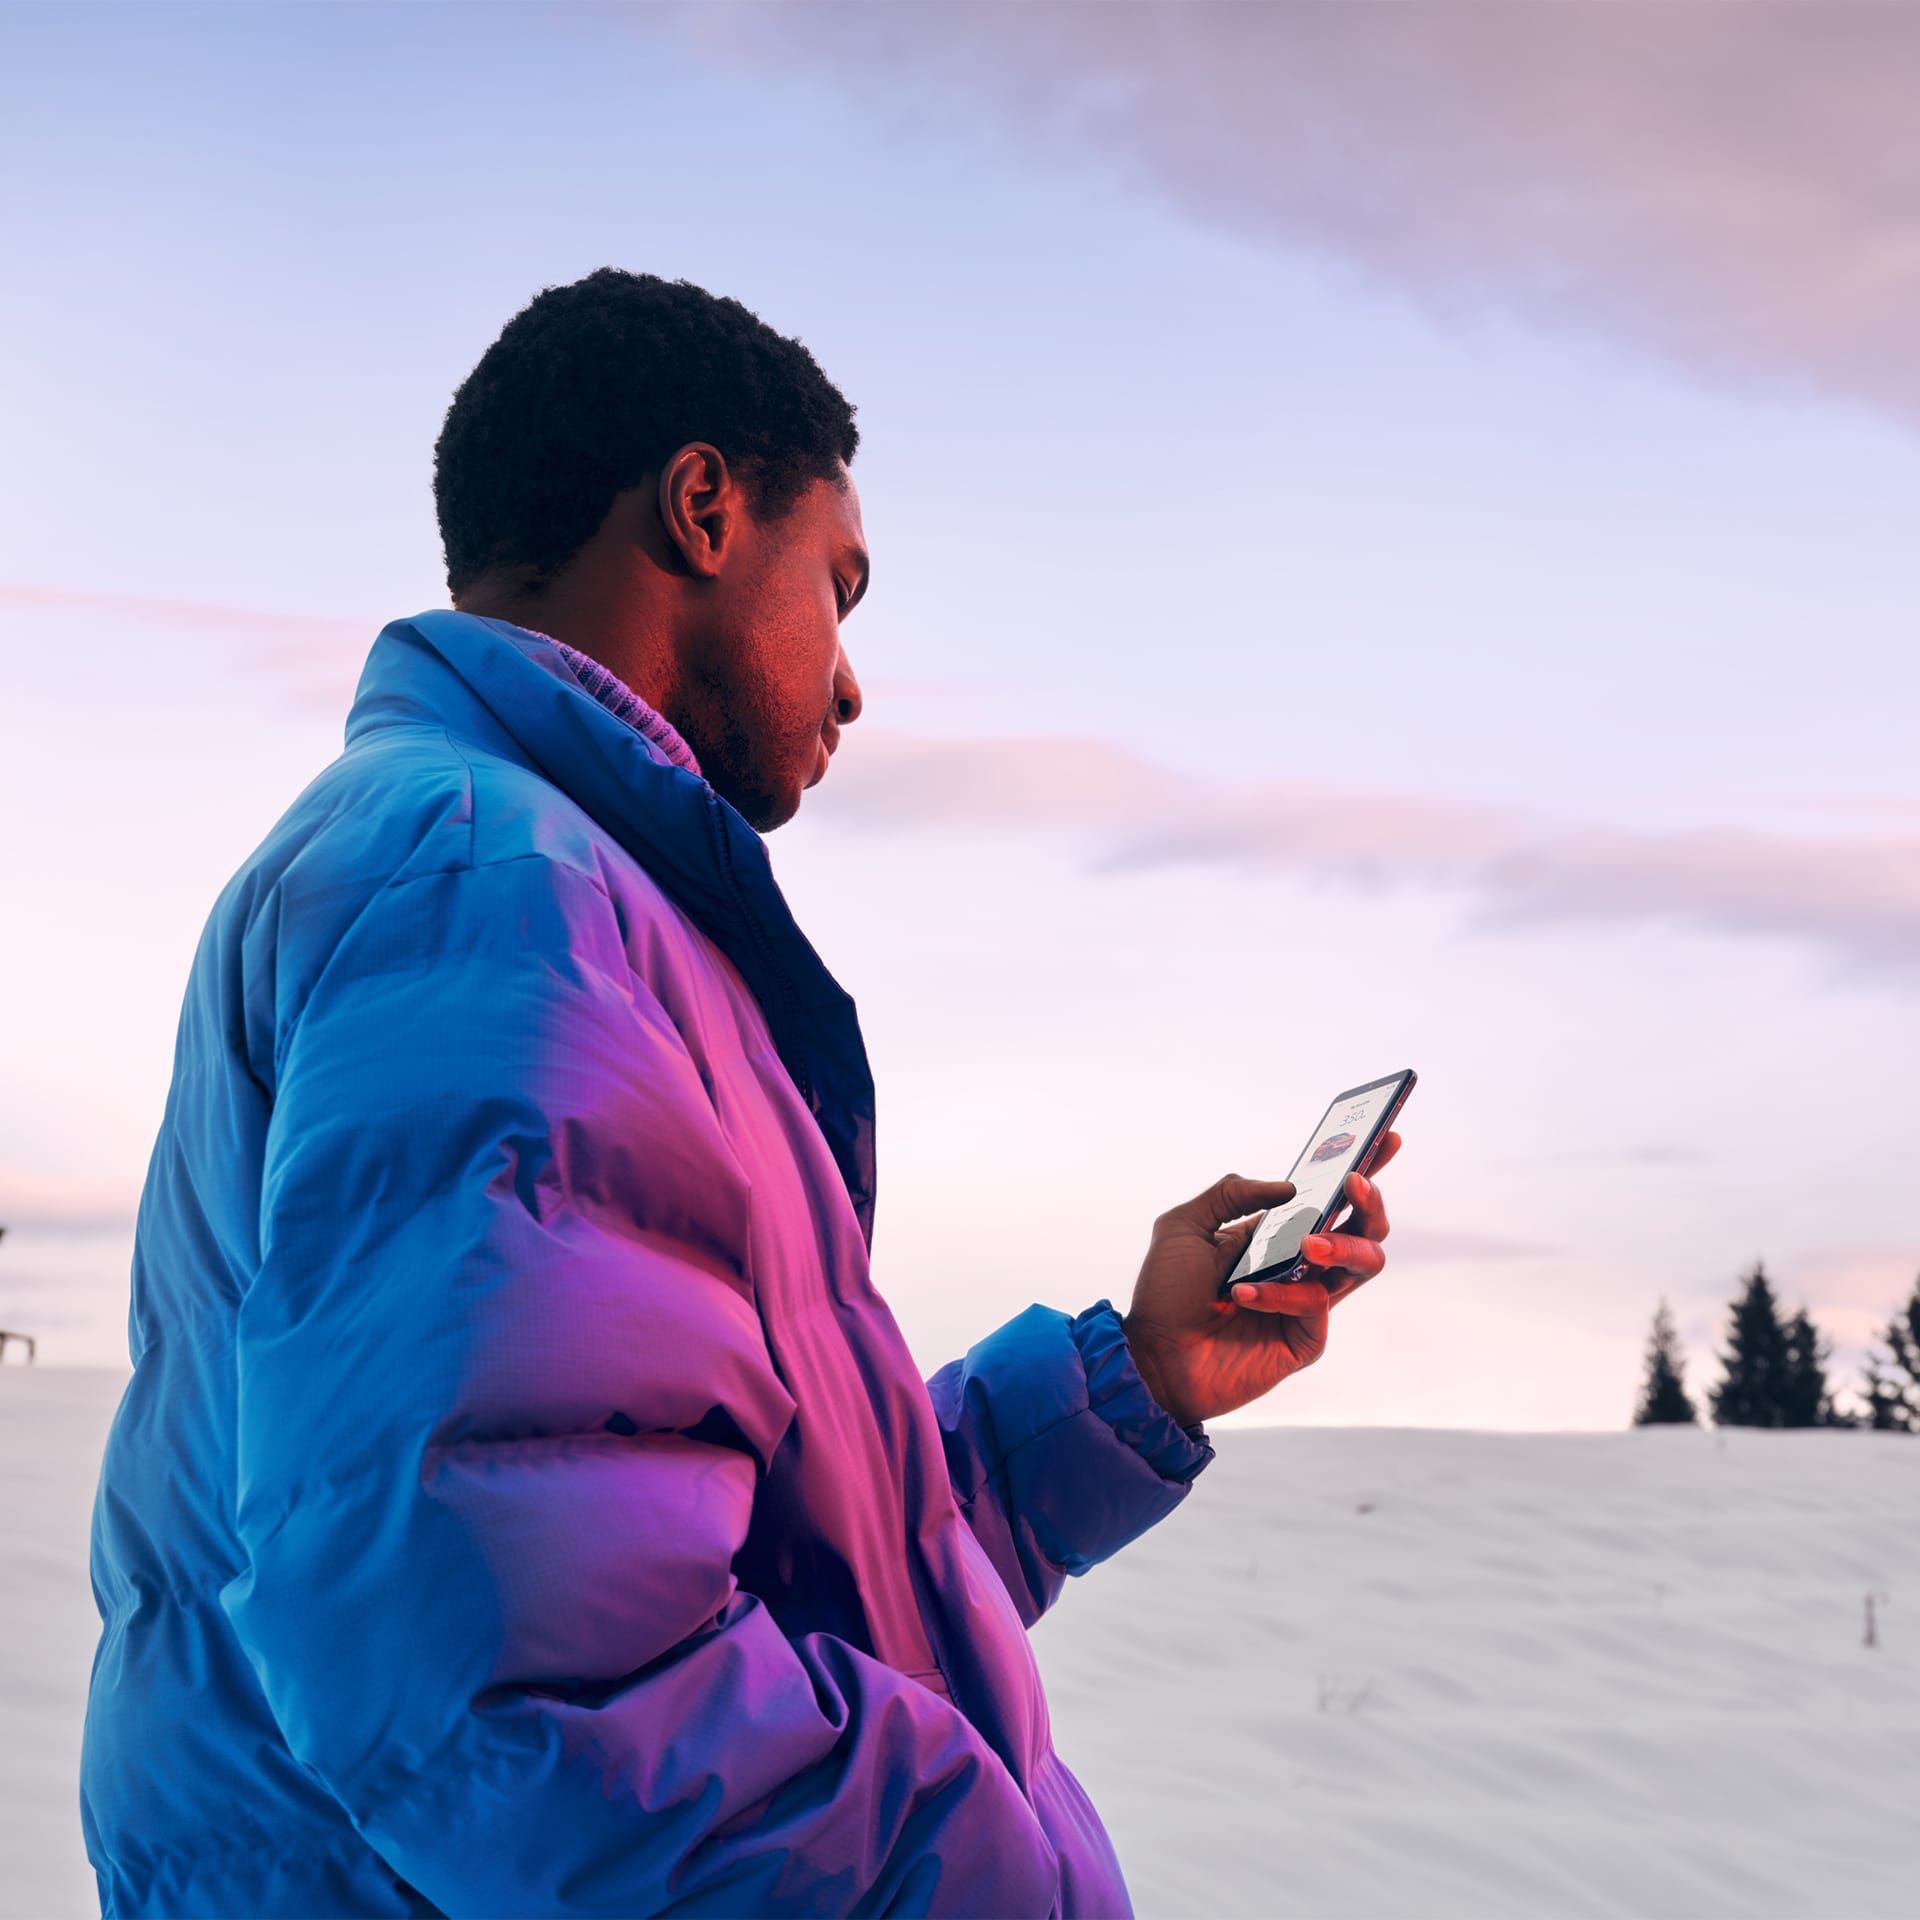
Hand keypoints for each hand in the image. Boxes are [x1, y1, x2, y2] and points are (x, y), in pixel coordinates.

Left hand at [1119, 1133, 1399, 1427]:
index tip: (1388, 1137)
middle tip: (1353, 1184)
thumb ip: (1229, 1194)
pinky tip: (1241, 1294)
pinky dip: (1280, 1295)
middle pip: (1366, 1229)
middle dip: (1370, 1202)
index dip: (1365, 1170)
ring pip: (1364, 1264)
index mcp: (1278, 1234)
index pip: (1331, 1199)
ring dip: (1342, 1244)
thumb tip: (1288, 1188)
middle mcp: (1302, 1264)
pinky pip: (1316, 1306)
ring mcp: (1308, 1303)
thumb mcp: (1183, 1226)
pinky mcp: (1306, 1340)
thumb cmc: (1166, 1294)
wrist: (1151, 1357)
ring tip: (1308, 1241)